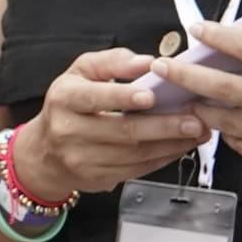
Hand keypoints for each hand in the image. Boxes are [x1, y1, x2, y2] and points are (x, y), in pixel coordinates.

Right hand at [11, 48, 211, 204]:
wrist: (44, 152)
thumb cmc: (69, 104)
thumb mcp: (81, 72)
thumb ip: (113, 62)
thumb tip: (147, 62)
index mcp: (64, 98)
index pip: (94, 97)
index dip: (123, 97)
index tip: (152, 95)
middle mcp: (69, 131)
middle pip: (122, 131)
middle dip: (163, 126)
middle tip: (194, 119)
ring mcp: (82, 159)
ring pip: (134, 154)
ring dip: (171, 144)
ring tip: (197, 132)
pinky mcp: (97, 178)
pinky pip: (136, 169)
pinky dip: (162, 158)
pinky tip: (180, 147)